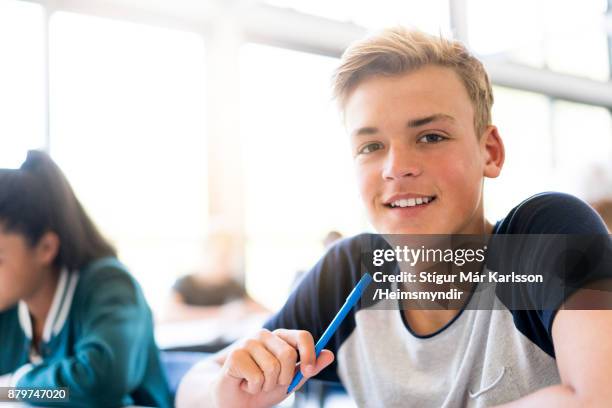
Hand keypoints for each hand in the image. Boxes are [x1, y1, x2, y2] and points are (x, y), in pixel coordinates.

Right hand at [213, 328, 333, 407]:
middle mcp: (265, 335)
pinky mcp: (235, 355)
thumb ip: (308, 368)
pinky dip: (253, 388)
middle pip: (288, 354)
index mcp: (280, 338)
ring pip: (272, 368)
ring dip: (266, 385)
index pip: (302, 336)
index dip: (309, 354)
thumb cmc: (262, 387)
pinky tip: (244, 384)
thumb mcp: (290, 381)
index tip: (309, 372)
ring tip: (255, 384)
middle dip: (285, 377)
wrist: (233, 399)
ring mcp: (248, 342)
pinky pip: (257, 377)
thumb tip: (329, 354)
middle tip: (272, 383)